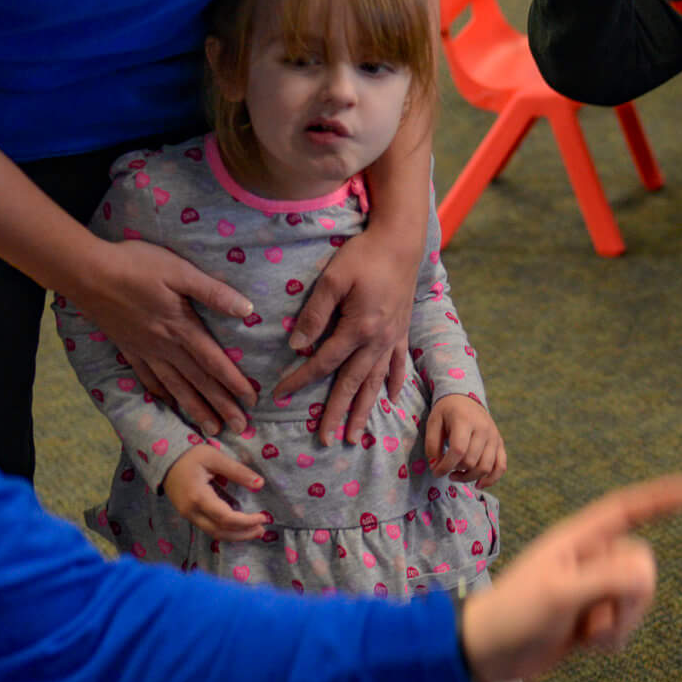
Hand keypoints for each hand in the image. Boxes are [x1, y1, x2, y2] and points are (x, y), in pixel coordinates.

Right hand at [65, 237, 258, 436]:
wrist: (86, 273)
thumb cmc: (135, 266)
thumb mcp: (179, 271)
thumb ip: (213, 292)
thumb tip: (248, 309)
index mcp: (182, 328)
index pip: (214, 362)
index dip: (234, 383)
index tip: (252, 402)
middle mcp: (165, 346)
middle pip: (198, 382)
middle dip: (221, 406)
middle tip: (239, 428)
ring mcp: (144, 350)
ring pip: (175, 387)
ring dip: (195, 409)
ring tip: (210, 430)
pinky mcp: (128, 348)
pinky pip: (148, 379)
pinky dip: (161, 394)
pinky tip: (169, 405)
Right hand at [160, 444, 267, 541]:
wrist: (164, 460)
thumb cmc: (190, 456)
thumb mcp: (214, 457)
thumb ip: (237, 471)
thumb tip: (260, 484)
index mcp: (198, 496)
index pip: (225, 518)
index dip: (246, 522)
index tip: (263, 517)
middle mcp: (191, 511)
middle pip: (219, 531)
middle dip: (243, 533)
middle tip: (262, 529)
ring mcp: (188, 515)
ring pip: (213, 533)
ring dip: (235, 535)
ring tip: (255, 531)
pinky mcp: (189, 515)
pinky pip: (209, 528)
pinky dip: (225, 531)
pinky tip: (239, 527)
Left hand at [271, 222, 413, 444]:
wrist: (401, 241)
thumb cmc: (363, 255)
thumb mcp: (332, 278)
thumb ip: (315, 314)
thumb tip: (297, 345)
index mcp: (359, 328)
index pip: (323, 362)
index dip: (300, 380)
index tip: (279, 396)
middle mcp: (378, 340)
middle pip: (353, 383)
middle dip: (337, 413)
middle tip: (326, 439)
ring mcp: (393, 338)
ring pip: (376, 382)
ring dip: (365, 410)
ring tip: (356, 434)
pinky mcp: (402, 331)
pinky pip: (398, 365)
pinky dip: (394, 384)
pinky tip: (390, 400)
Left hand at [423, 394, 507, 485]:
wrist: (465, 399)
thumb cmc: (447, 412)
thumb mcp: (433, 421)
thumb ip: (432, 444)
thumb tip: (437, 466)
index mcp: (465, 420)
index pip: (458, 450)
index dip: (446, 466)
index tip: (436, 472)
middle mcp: (484, 429)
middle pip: (472, 461)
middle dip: (456, 471)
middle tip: (445, 470)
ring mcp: (494, 437)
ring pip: (486, 467)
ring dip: (469, 477)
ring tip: (457, 476)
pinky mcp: (500, 443)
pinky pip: (501, 466)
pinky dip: (491, 479)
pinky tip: (478, 484)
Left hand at [456, 474, 681, 681]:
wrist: (487, 654)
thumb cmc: (513, 614)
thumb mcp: (560, 593)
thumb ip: (607, 579)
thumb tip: (648, 574)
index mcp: (577, 541)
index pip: (624, 511)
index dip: (656, 499)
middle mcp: (588, 560)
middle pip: (640, 564)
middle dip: (628, 598)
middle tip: (596, 617)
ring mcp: (592, 589)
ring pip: (638, 597)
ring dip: (619, 622)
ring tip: (586, 634)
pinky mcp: (592, 617)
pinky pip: (627, 622)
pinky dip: (614, 637)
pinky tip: (587, 646)